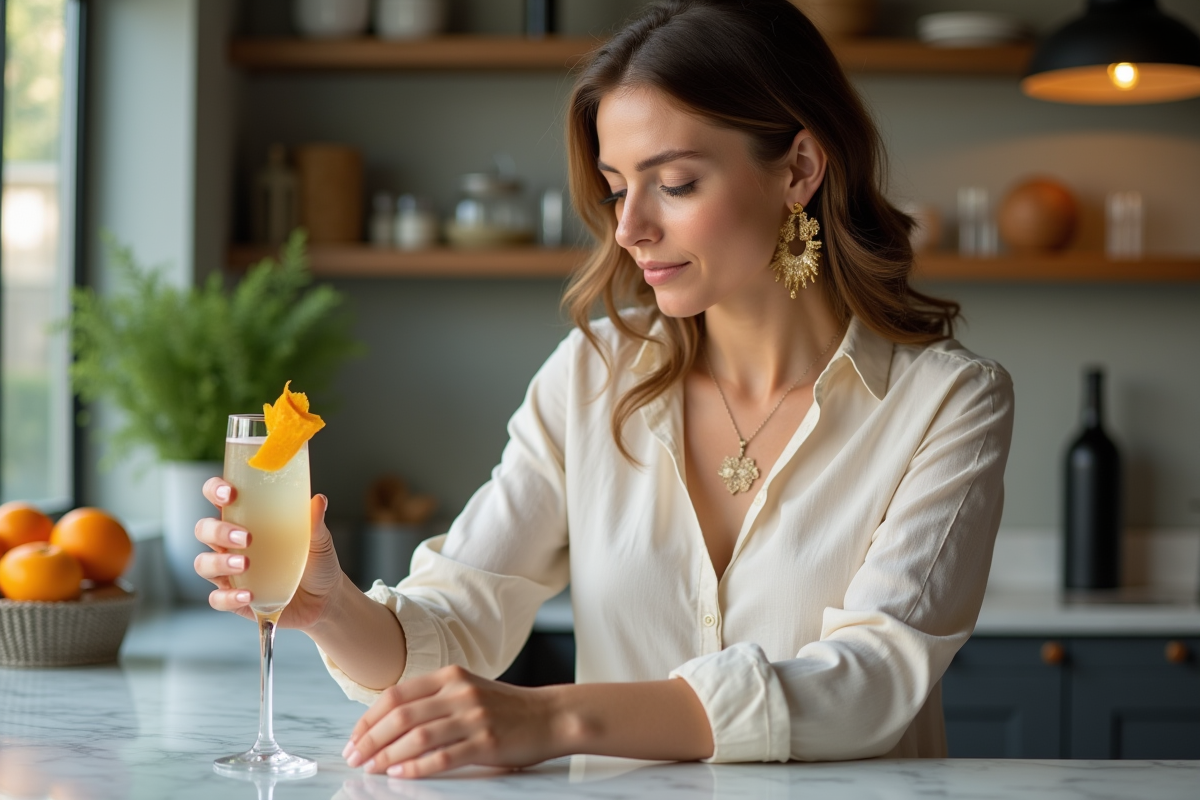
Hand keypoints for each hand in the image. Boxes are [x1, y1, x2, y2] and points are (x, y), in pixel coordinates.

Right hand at [193, 477, 344, 629]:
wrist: (325, 598)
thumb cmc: (316, 561)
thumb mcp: (318, 540)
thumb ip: (314, 521)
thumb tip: (319, 500)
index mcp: (248, 520)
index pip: (219, 498)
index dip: (215, 490)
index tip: (230, 493)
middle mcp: (232, 544)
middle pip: (204, 530)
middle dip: (218, 530)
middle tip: (246, 537)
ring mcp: (230, 572)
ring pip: (204, 563)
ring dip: (220, 562)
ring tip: (245, 564)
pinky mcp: (234, 598)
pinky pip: (217, 598)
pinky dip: (228, 597)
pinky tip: (248, 595)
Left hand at [343, 666, 563, 778]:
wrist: (551, 715)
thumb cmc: (506, 707)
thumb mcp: (468, 689)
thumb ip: (434, 698)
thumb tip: (388, 721)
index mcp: (450, 676)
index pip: (396, 694)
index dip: (369, 718)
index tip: (354, 738)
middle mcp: (459, 693)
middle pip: (401, 716)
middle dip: (371, 739)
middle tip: (355, 757)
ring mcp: (473, 717)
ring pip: (417, 737)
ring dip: (387, 756)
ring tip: (371, 769)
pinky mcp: (486, 742)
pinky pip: (442, 757)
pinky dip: (416, 767)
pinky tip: (400, 775)